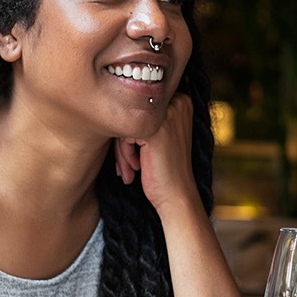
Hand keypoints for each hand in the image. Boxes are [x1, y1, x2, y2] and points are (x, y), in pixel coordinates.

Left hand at [114, 94, 198, 216]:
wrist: (177, 195)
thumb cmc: (167, 169)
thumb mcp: (162, 135)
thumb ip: (147, 116)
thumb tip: (113, 101)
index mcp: (182, 101)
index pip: (142, 107)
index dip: (134, 130)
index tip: (136, 153)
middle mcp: (178, 103)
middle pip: (133, 112)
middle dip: (125, 141)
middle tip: (130, 164)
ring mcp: (167, 116)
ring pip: (126, 123)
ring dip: (122, 149)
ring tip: (130, 168)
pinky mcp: (155, 131)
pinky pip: (124, 135)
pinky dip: (124, 153)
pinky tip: (134, 169)